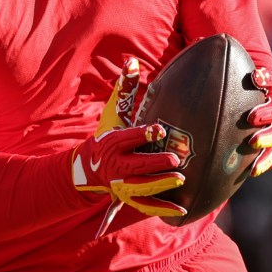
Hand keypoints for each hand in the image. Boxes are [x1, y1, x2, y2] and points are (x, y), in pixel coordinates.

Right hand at [71, 58, 186, 219]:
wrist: (90, 167)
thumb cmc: (107, 135)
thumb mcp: (114, 112)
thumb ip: (125, 89)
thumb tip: (132, 62)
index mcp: (112, 143)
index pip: (127, 138)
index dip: (143, 133)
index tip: (160, 128)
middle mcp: (115, 165)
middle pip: (135, 165)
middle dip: (155, 162)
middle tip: (175, 158)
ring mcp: (122, 184)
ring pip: (141, 186)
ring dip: (160, 183)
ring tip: (180, 178)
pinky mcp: (129, 197)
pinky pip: (146, 205)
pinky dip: (163, 209)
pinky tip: (182, 210)